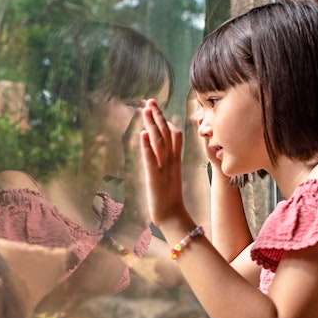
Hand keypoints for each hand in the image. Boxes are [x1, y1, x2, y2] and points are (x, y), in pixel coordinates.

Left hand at [139, 99, 187, 228]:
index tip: (156, 107)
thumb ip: (167, 161)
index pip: (173, 135)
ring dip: (152, 125)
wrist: (173, 216)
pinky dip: (147, 147)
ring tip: (146, 110)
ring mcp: (164, 168)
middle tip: (149, 101)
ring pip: (159, 142)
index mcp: (175, 160)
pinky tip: (142, 134)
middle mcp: (171, 161)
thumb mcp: (170, 175)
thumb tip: (159, 150)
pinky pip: (151, 160)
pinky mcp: (155, 178)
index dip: (165, 120)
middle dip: (157, 116)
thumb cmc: (170, 198)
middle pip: (166, 134)